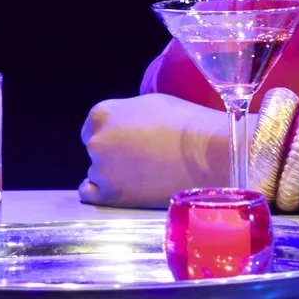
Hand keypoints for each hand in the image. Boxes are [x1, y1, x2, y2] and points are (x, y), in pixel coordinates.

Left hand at [76, 94, 231, 206]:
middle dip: (114, 153)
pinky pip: (91, 195)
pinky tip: (125, 189)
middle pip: (97, 150)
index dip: (114, 134)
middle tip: (143, 158)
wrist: (207, 155)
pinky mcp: (110, 195)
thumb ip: (126, 114)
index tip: (130, 141)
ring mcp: (101, 170)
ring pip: (98, 173)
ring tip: (146, 174)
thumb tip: (122, 126)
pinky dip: (104, 193)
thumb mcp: (150, 103)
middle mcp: (96, 141)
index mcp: (102, 114)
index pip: (94, 126)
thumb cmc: (185, 123)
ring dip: (115, 174)